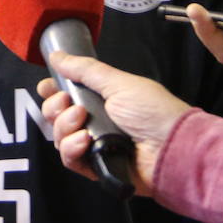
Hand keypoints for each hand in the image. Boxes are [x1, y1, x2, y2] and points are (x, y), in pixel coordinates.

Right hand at [37, 53, 190, 195]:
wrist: (172, 148)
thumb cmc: (153, 111)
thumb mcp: (119, 84)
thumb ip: (85, 70)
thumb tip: (57, 56)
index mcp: (102, 97)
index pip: (66, 93)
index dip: (53, 90)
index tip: (49, 87)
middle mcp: (95, 120)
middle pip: (56, 114)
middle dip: (55, 107)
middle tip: (68, 103)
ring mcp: (94, 144)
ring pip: (59, 136)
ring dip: (65, 127)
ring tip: (83, 124)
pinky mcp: (95, 166)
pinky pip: (69, 159)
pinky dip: (72, 149)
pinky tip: (85, 142)